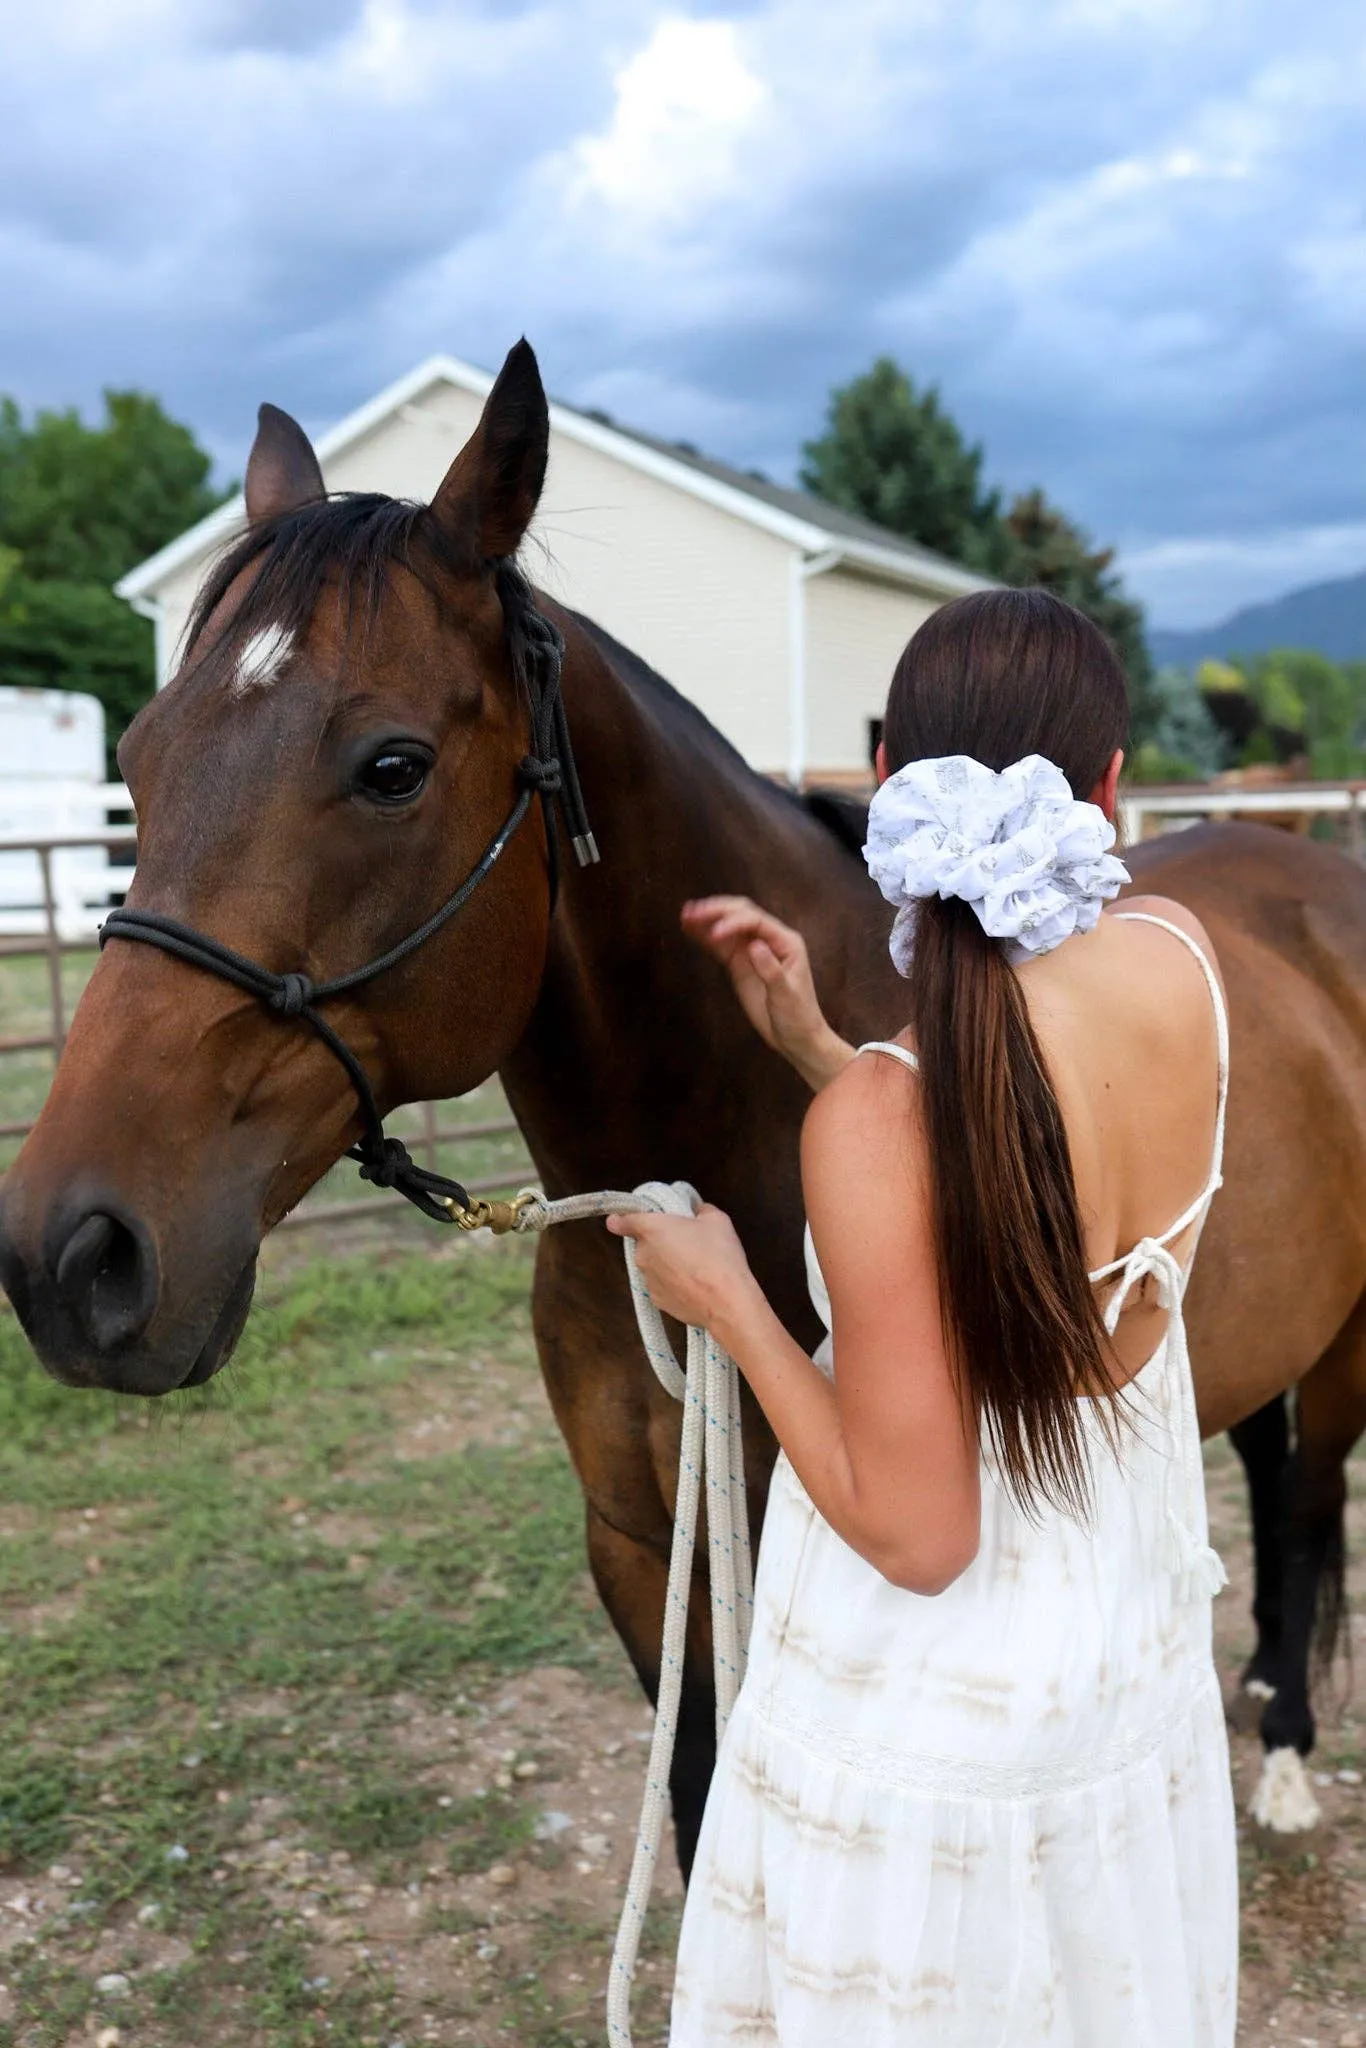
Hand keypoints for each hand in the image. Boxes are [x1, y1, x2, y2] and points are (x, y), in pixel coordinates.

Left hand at [606, 1203, 759, 1333]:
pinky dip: (673, 1283)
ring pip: (653, 1265)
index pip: (623, 1221)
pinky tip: (694, 1284)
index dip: (621, 1220)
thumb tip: (698, 1211)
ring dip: (667, 1263)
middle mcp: (643, 1254)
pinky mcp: (656, 1301)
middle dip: (661, 1241)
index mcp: (651, 1228)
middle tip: (687, 1241)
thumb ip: (701, 1210)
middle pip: (645, 1243)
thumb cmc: (718, 1256)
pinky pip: (661, 1285)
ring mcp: (648, 1279)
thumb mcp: (717, 1220)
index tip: (620, 1220)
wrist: (725, 1301)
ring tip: (695, 1266)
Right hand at [681, 895, 852, 1089]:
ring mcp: (754, 951)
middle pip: (741, 914)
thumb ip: (771, 970)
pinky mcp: (741, 963)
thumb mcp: (786, 996)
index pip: (756, 922)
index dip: (733, 922)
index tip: (714, 934)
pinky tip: (690, 930)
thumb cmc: (798, 1017)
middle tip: (694, 912)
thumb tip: (754, 945)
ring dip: (708, 919)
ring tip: (686, 915)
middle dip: (717, 911)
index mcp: (787, 942)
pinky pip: (721, 945)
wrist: (796, 1038)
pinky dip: (706, 937)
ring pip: (729, 926)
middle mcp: (771, 940)